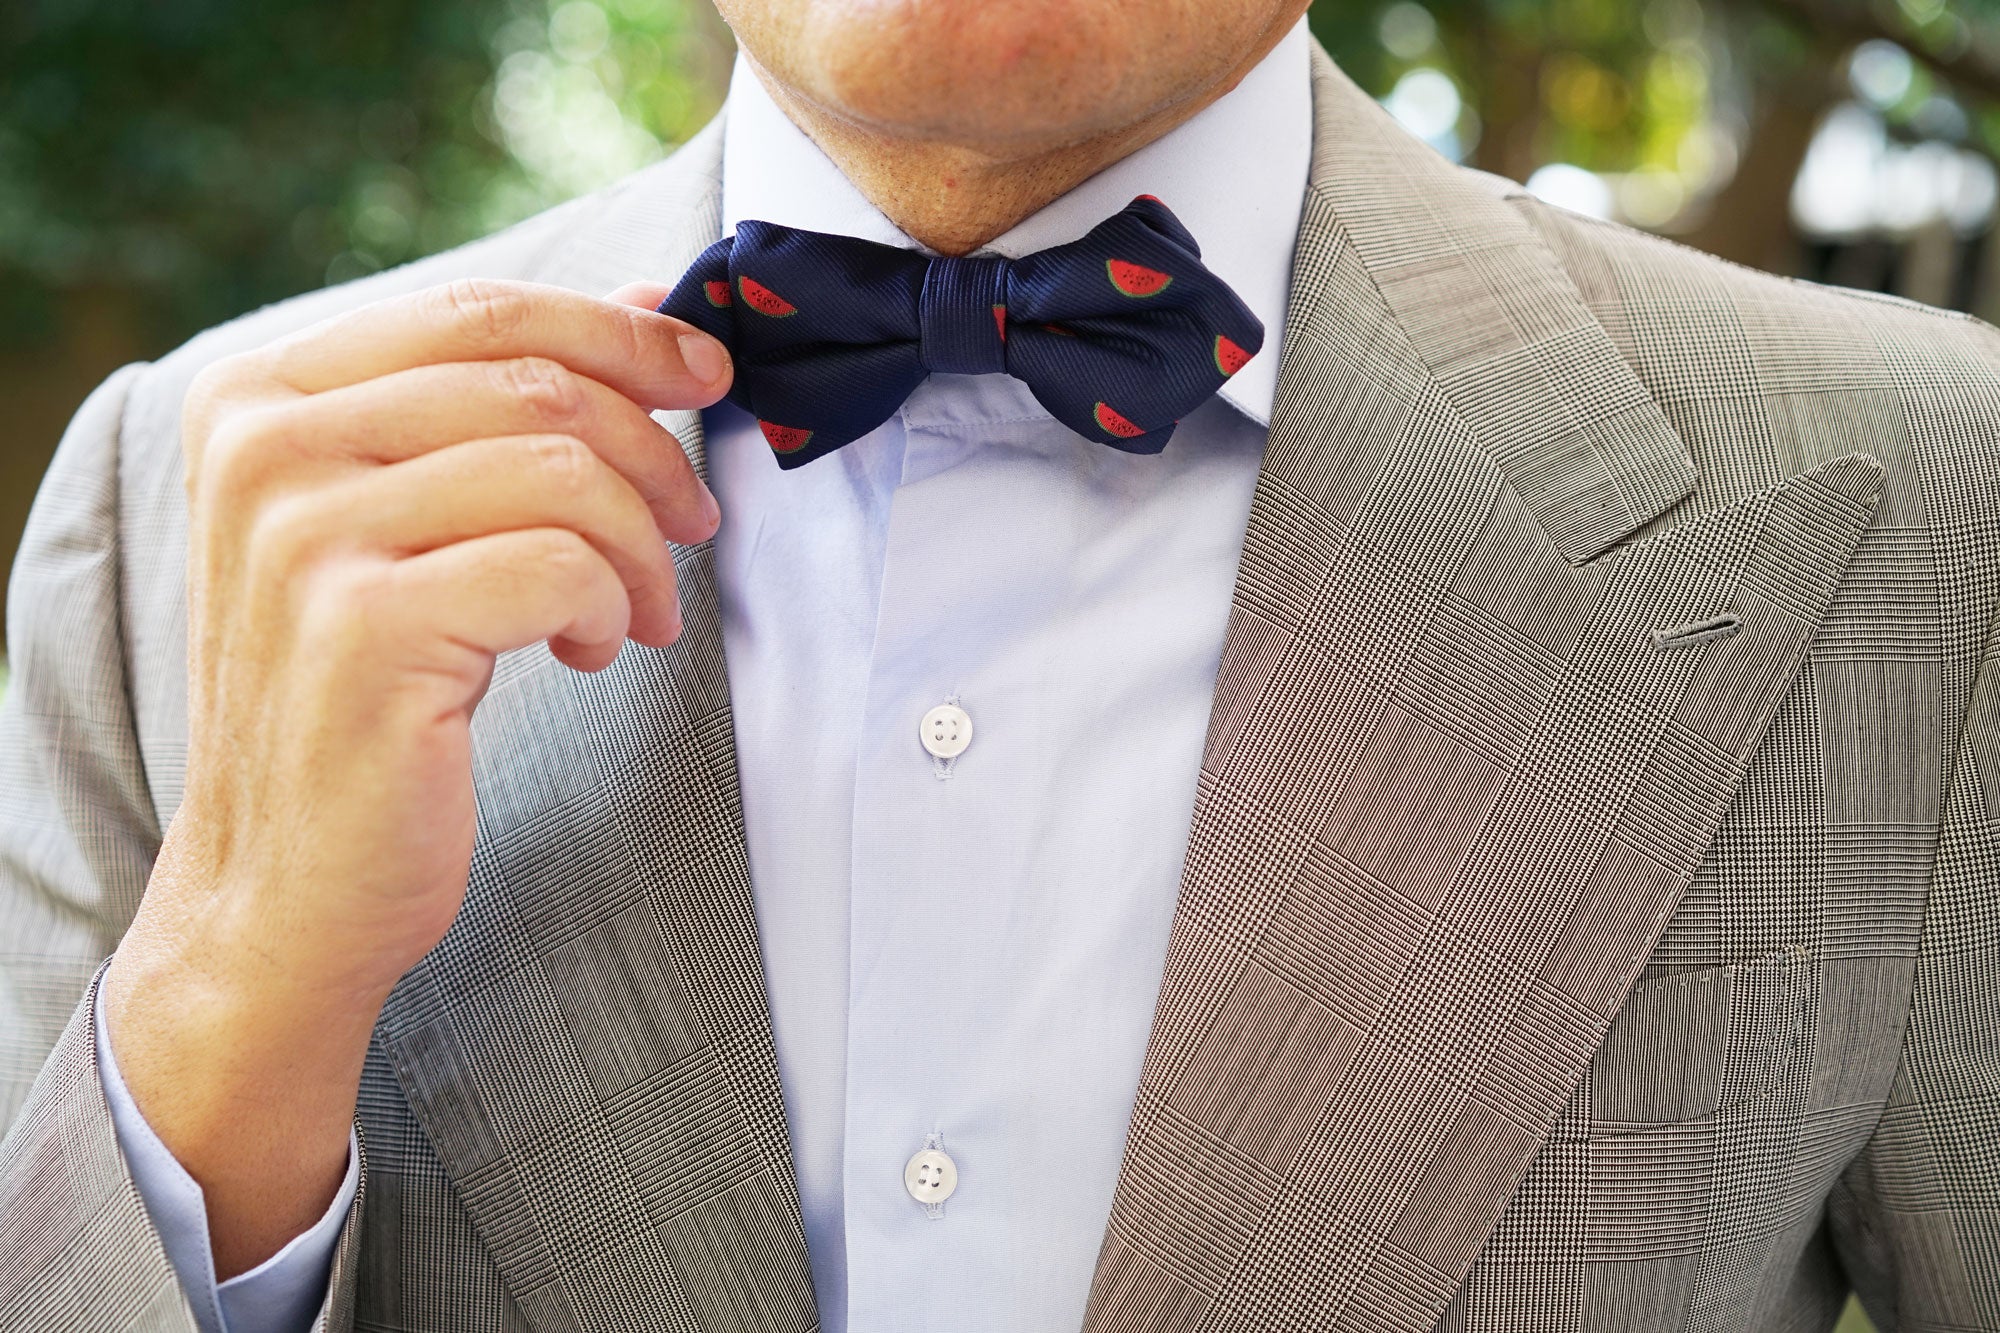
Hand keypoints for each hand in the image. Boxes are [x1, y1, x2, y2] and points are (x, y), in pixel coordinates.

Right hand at [101, 278, 726, 1276]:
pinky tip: (590, 652)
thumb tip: (641, 307)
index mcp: (260, 398)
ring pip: (563, 471)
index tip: (704, 370)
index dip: (617, 331)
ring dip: (639, 546)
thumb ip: (494, 411)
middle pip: (536, 385)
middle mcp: (266, 450)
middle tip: (695, 524)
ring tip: (637, 611)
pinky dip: (608, 606)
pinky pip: (561, 565)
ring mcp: (305, 536)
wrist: (284, 883)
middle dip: (654, 453)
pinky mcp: (365, 627)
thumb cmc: (360, 699)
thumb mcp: (406, 527)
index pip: (479, 313)